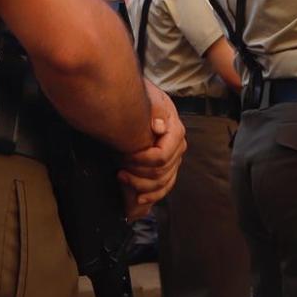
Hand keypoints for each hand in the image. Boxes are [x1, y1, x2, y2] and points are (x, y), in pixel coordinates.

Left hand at [117, 83, 186, 218]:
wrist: (144, 100)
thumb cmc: (145, 99)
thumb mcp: (150, 97)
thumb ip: (155, 111)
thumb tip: (158, 127)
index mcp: (176, 131)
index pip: (161, 156)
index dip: (141, 161)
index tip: (123, 156)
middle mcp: (178, 147)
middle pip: (161, 172)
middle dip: (138, 173)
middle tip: (119, 166)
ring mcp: (174, 158)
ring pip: (163, 183)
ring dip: (141, 185)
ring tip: (121, 177)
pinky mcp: (168, 167)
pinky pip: (165, 187)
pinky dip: (152, 195)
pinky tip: (138, 198)